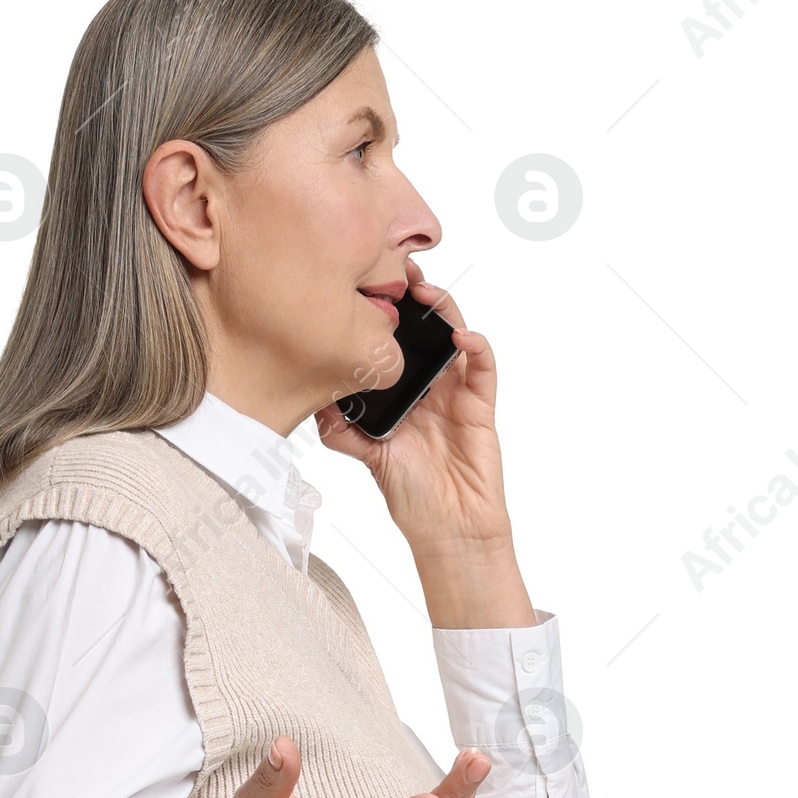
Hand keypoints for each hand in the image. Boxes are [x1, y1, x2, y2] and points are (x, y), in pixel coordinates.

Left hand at [313, 264, 522, 567]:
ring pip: (456, 334)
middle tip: (397, 268)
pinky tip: (461, 336)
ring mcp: (458, 391)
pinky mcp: (481, 405)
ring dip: (444, 309)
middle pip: (427, 326)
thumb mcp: (367, 457)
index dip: (387, 312)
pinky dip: (476, 346)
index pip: (396, 340)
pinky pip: (484, 366)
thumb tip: (314, 400)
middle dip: (415, 294)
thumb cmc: (412, 494)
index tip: (366, 285)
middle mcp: (431, 384)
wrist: (447, 529)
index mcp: (404, 390)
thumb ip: (342, 429)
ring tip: (425, 292)